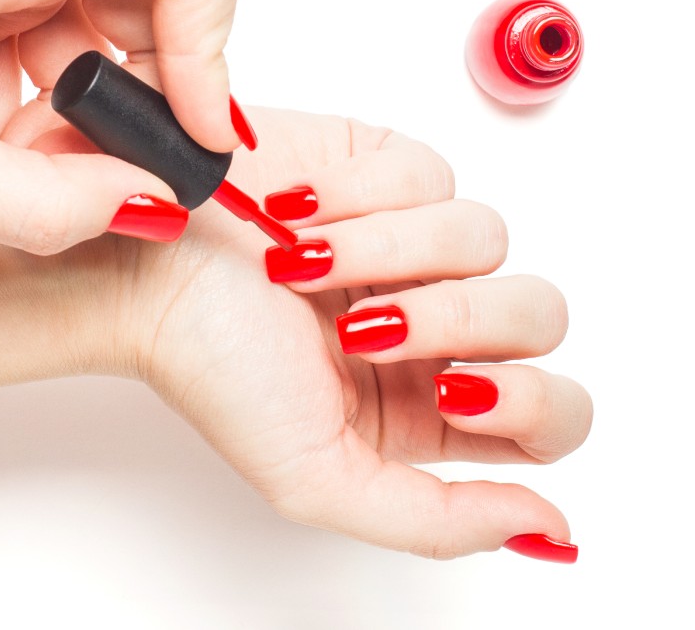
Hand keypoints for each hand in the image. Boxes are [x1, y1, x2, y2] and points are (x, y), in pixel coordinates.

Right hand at [113, 110, 591, 560]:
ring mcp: (414, 242)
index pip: (552, 411)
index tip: (456, 392)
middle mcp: (432, 323)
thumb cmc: (211, 365)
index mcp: (427, 405)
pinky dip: (359, 193)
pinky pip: (431, 172)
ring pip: (486, 236)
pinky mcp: (385, 168)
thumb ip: (434, 521)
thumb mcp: (315, 478)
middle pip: (536, 315)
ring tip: (301, 263)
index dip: (531, 400)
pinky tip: (297, 213)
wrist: (142, 269)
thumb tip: (547, 526)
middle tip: (364, 328)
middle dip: (455, 321)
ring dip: (386, 251)